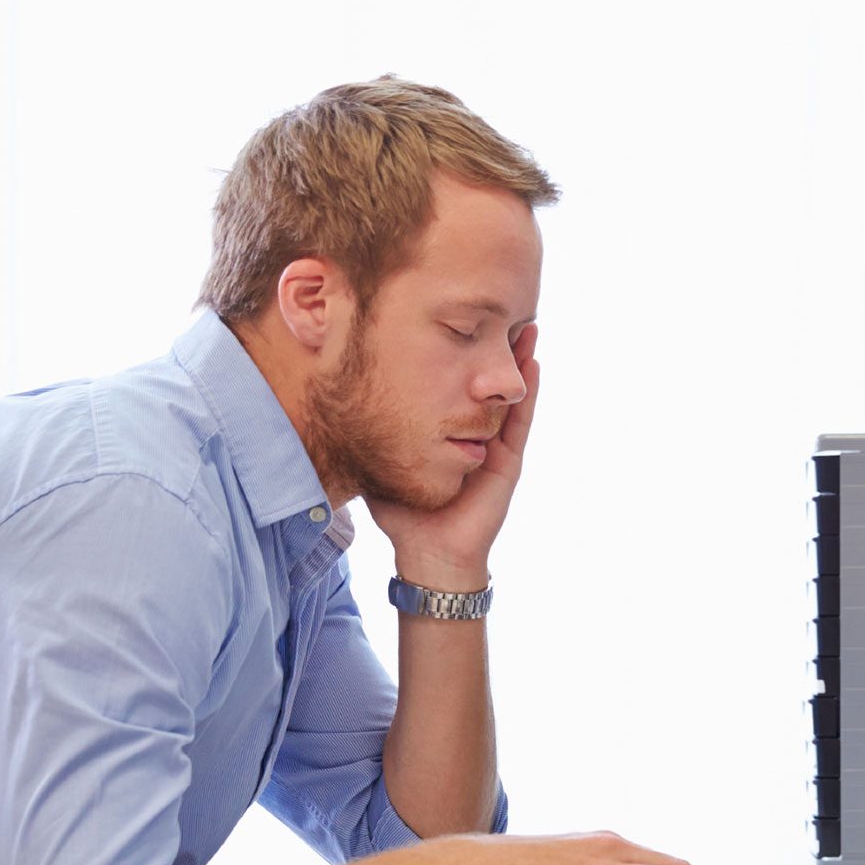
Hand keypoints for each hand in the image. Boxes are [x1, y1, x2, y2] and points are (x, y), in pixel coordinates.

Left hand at [366, 324, 540, 590]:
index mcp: (449, 432)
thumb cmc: (403, 514)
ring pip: (509, 395)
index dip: (461, 354)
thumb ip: (368, 433)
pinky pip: (521, 420)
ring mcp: (495, 445)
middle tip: (500, 311)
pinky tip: (532, 363)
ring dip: (520, 360)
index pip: (457, 385)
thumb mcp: (382, 460)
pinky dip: (529, 392)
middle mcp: (476, 433)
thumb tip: (331, 399)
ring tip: (525, 325)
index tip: (458, 320)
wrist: (427, 553)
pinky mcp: (507, 461)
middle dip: (495, 348)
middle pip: (488, 382)